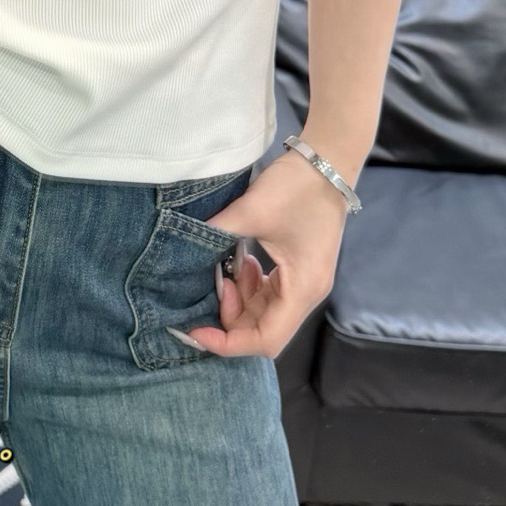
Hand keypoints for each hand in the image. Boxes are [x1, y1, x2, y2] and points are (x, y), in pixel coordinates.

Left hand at [180, 150, 351, 358]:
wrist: (326, 161)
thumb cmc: (296, 187)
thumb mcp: (251, 212)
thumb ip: (215, 236)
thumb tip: (180, 252)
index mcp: (303, 288)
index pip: (265, 339)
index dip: (228, 343)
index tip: (196, 329)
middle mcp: (308, 294)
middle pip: (263, 330)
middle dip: (230, 317)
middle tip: (216, 282)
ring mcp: (305, 283)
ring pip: (265, 314)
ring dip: (240, 300)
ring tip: (229, 268)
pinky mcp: (299, 271)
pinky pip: (270, 295)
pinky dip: (250, 287)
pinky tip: (241, 262)